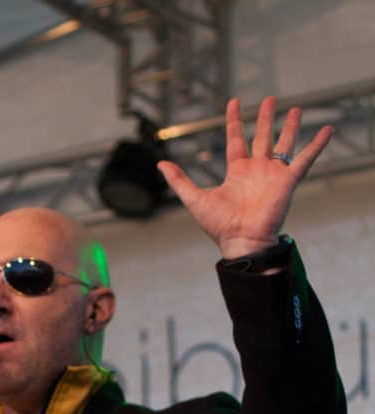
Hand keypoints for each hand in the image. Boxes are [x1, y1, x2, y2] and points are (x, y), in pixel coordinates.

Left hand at [157, 96, 333, 258]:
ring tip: (295, 108)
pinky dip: (317, 145)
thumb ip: (179, 180)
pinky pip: (305, 159)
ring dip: (289, 126)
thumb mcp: (194, 198)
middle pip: (262, 137)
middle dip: (264, 118)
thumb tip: (160, 164)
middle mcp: (256, 170)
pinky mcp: (288, 180)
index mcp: (237, 172)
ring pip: (283, 143)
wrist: (241, 241)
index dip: (235, 120)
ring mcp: (273, 174)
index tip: (233, 101)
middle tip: (269, 99)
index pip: (236, 139)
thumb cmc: (219, 225)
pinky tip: (328, 130)